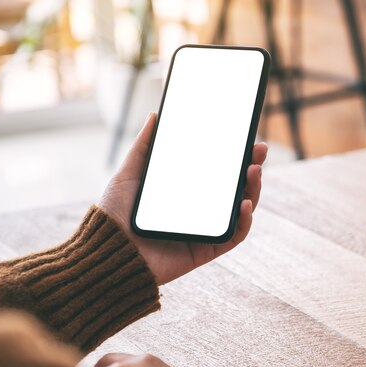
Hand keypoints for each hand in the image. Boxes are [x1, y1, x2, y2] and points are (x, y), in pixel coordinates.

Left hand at [99, 113, 266, 284]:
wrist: (106, 250)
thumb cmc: (114, 214)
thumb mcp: (128, 174)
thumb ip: (143, 147)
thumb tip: (155, 116)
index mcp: (186, 192)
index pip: (218, 172)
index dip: (236, 156)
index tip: (248, 139)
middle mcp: (199, 210)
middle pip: (235, 188)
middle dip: (252, 168)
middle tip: (259, 150)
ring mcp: (204, 230)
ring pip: (240, 210)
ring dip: (253, 190)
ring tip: (254, 171)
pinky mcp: (205, 250)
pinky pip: (233, 237)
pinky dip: (244, 222)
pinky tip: (245, 205)